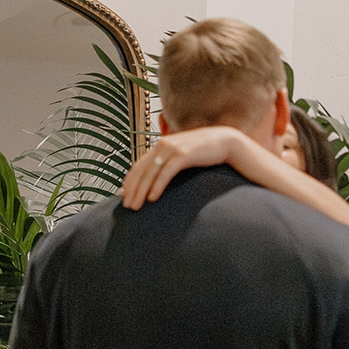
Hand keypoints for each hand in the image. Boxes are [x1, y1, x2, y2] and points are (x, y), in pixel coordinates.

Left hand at [121, 127, 239, 209]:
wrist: (224, 141)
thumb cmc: (203, 152)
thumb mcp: (180, 156)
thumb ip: (166, 164)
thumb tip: (154, 181)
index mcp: (160, 146)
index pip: (137, 166)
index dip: (129, 183)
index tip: (123, 198)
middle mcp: (162, 145)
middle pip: (141, 170)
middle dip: (132, 190)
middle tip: (127, 207)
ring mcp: (172, 148)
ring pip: (150, 172)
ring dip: (141, 191)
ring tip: (136, 206)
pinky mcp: (183, 154)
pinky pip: (166, 172)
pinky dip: (157, 185)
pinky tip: (152, 198)